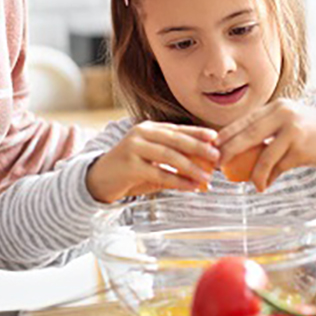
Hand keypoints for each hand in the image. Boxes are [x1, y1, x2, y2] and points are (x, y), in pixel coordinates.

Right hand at [85, 121, 218, 202]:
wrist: (100, 179)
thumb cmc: (131, 170)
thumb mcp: (153, 161)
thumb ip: (175, 163)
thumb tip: (204, 172)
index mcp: (149, 128)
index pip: (177, 128)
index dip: (197, 132)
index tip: (216, 137)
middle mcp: (141, 133)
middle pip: (175, 139)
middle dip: (198, 147)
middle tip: (216, 156)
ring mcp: (133, 148)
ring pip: (168, 156)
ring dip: (190, 166)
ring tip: (206, 176)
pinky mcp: (129, 165)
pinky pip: (159, 173)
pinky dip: (178, 181)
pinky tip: (191, 186)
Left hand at [214, 99, 315, 191]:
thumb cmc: (311, 131)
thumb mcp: (288, 124)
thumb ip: (267, 133)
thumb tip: (237, 154)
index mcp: (275, 107)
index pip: (244, 121)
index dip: (226, 134)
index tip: (211, 147)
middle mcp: (283, 114)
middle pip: (247, 134)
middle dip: (229, 150)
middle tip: (218, 164)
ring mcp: (293, 130)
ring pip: (263, 155)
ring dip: (253, 173)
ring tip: (248, 182)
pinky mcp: (302, 148)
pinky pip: (278, 167)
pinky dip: (269, 178)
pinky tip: (264, 185)